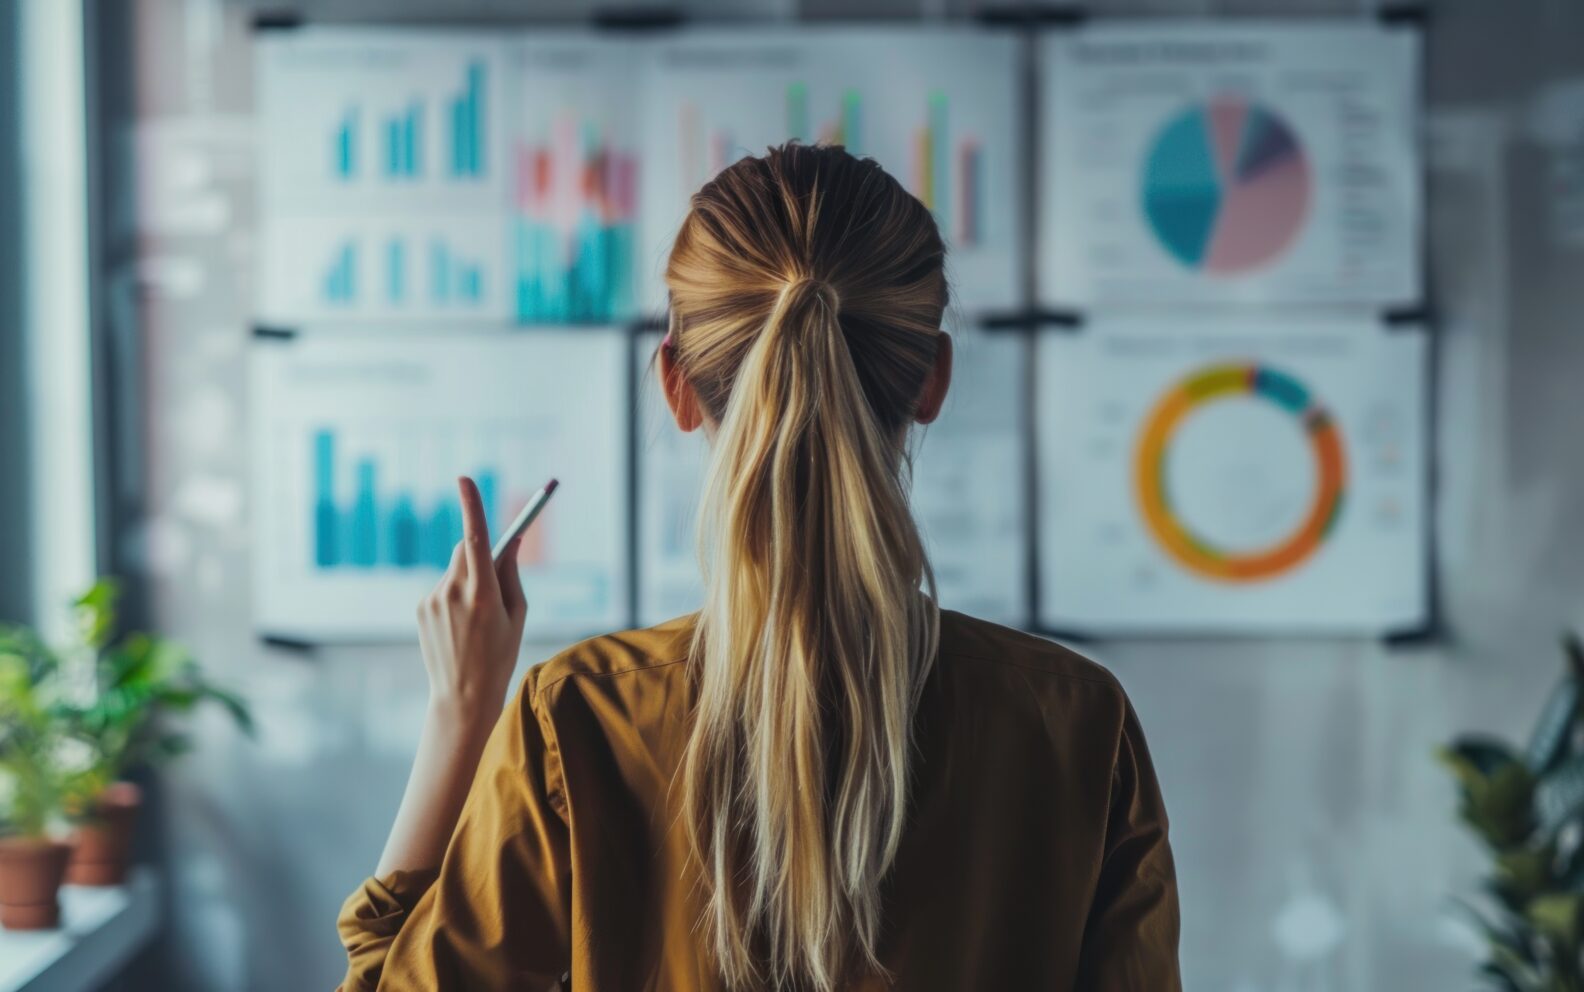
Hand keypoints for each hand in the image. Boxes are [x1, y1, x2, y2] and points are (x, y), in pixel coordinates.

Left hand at [415, 477, 527, 718]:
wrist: (462, 696)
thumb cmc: (499, 655)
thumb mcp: (517, 615)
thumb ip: (512, 574)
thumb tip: (510, 542)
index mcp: (483, 594)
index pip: (476, 538)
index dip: (470, 506)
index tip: (464, 479)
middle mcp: (453, 592)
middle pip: (466, 548)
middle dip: (480, 548)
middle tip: (495, 568)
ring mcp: (433, 599)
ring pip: (455, 569)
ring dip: (468, 578)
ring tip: (477, 617)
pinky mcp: (422, 608)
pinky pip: (443, 587)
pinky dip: (455, 595)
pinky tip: (460, 626)